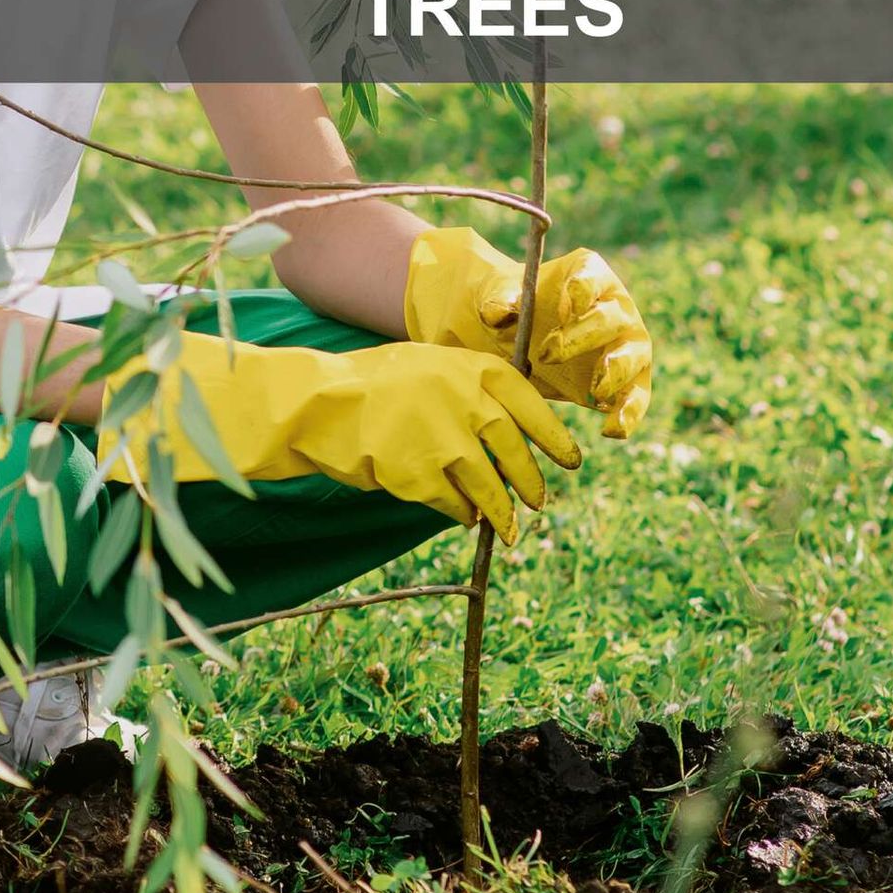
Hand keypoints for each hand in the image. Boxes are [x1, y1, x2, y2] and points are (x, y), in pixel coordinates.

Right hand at [98, 332, 580, 545]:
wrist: (321, 404)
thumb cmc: (377, 383)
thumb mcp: (432, 364)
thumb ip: (473, 389)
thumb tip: (513, 428)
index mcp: (475, 369)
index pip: (531, 405)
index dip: (555, 438)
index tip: (571, 461)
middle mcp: (467, 401)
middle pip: (516, 451)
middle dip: (531, 481)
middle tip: (541, 501)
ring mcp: (444, 440)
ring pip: (490, 485)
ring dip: (503, 510)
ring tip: (510, 528)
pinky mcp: (420, 476)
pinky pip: (454, 504)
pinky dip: (463, 514)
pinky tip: (465, 518)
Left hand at [404, 227, 652, 437]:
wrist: (515, 343)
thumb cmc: (510, 311)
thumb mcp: (495, 298)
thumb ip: (498, 298)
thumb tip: (500, 310)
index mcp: (587, 276)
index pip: (592, 277)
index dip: (584, 288)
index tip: (569, 303)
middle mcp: (614, 307)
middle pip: (610, 318)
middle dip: (582, 336)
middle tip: (547, 354)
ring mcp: (625, 346)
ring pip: (633, 357)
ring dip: (617, 372)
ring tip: (596, 391)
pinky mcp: (626, 383)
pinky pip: (635, 398)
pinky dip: (628, 415)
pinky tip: (612, 431)